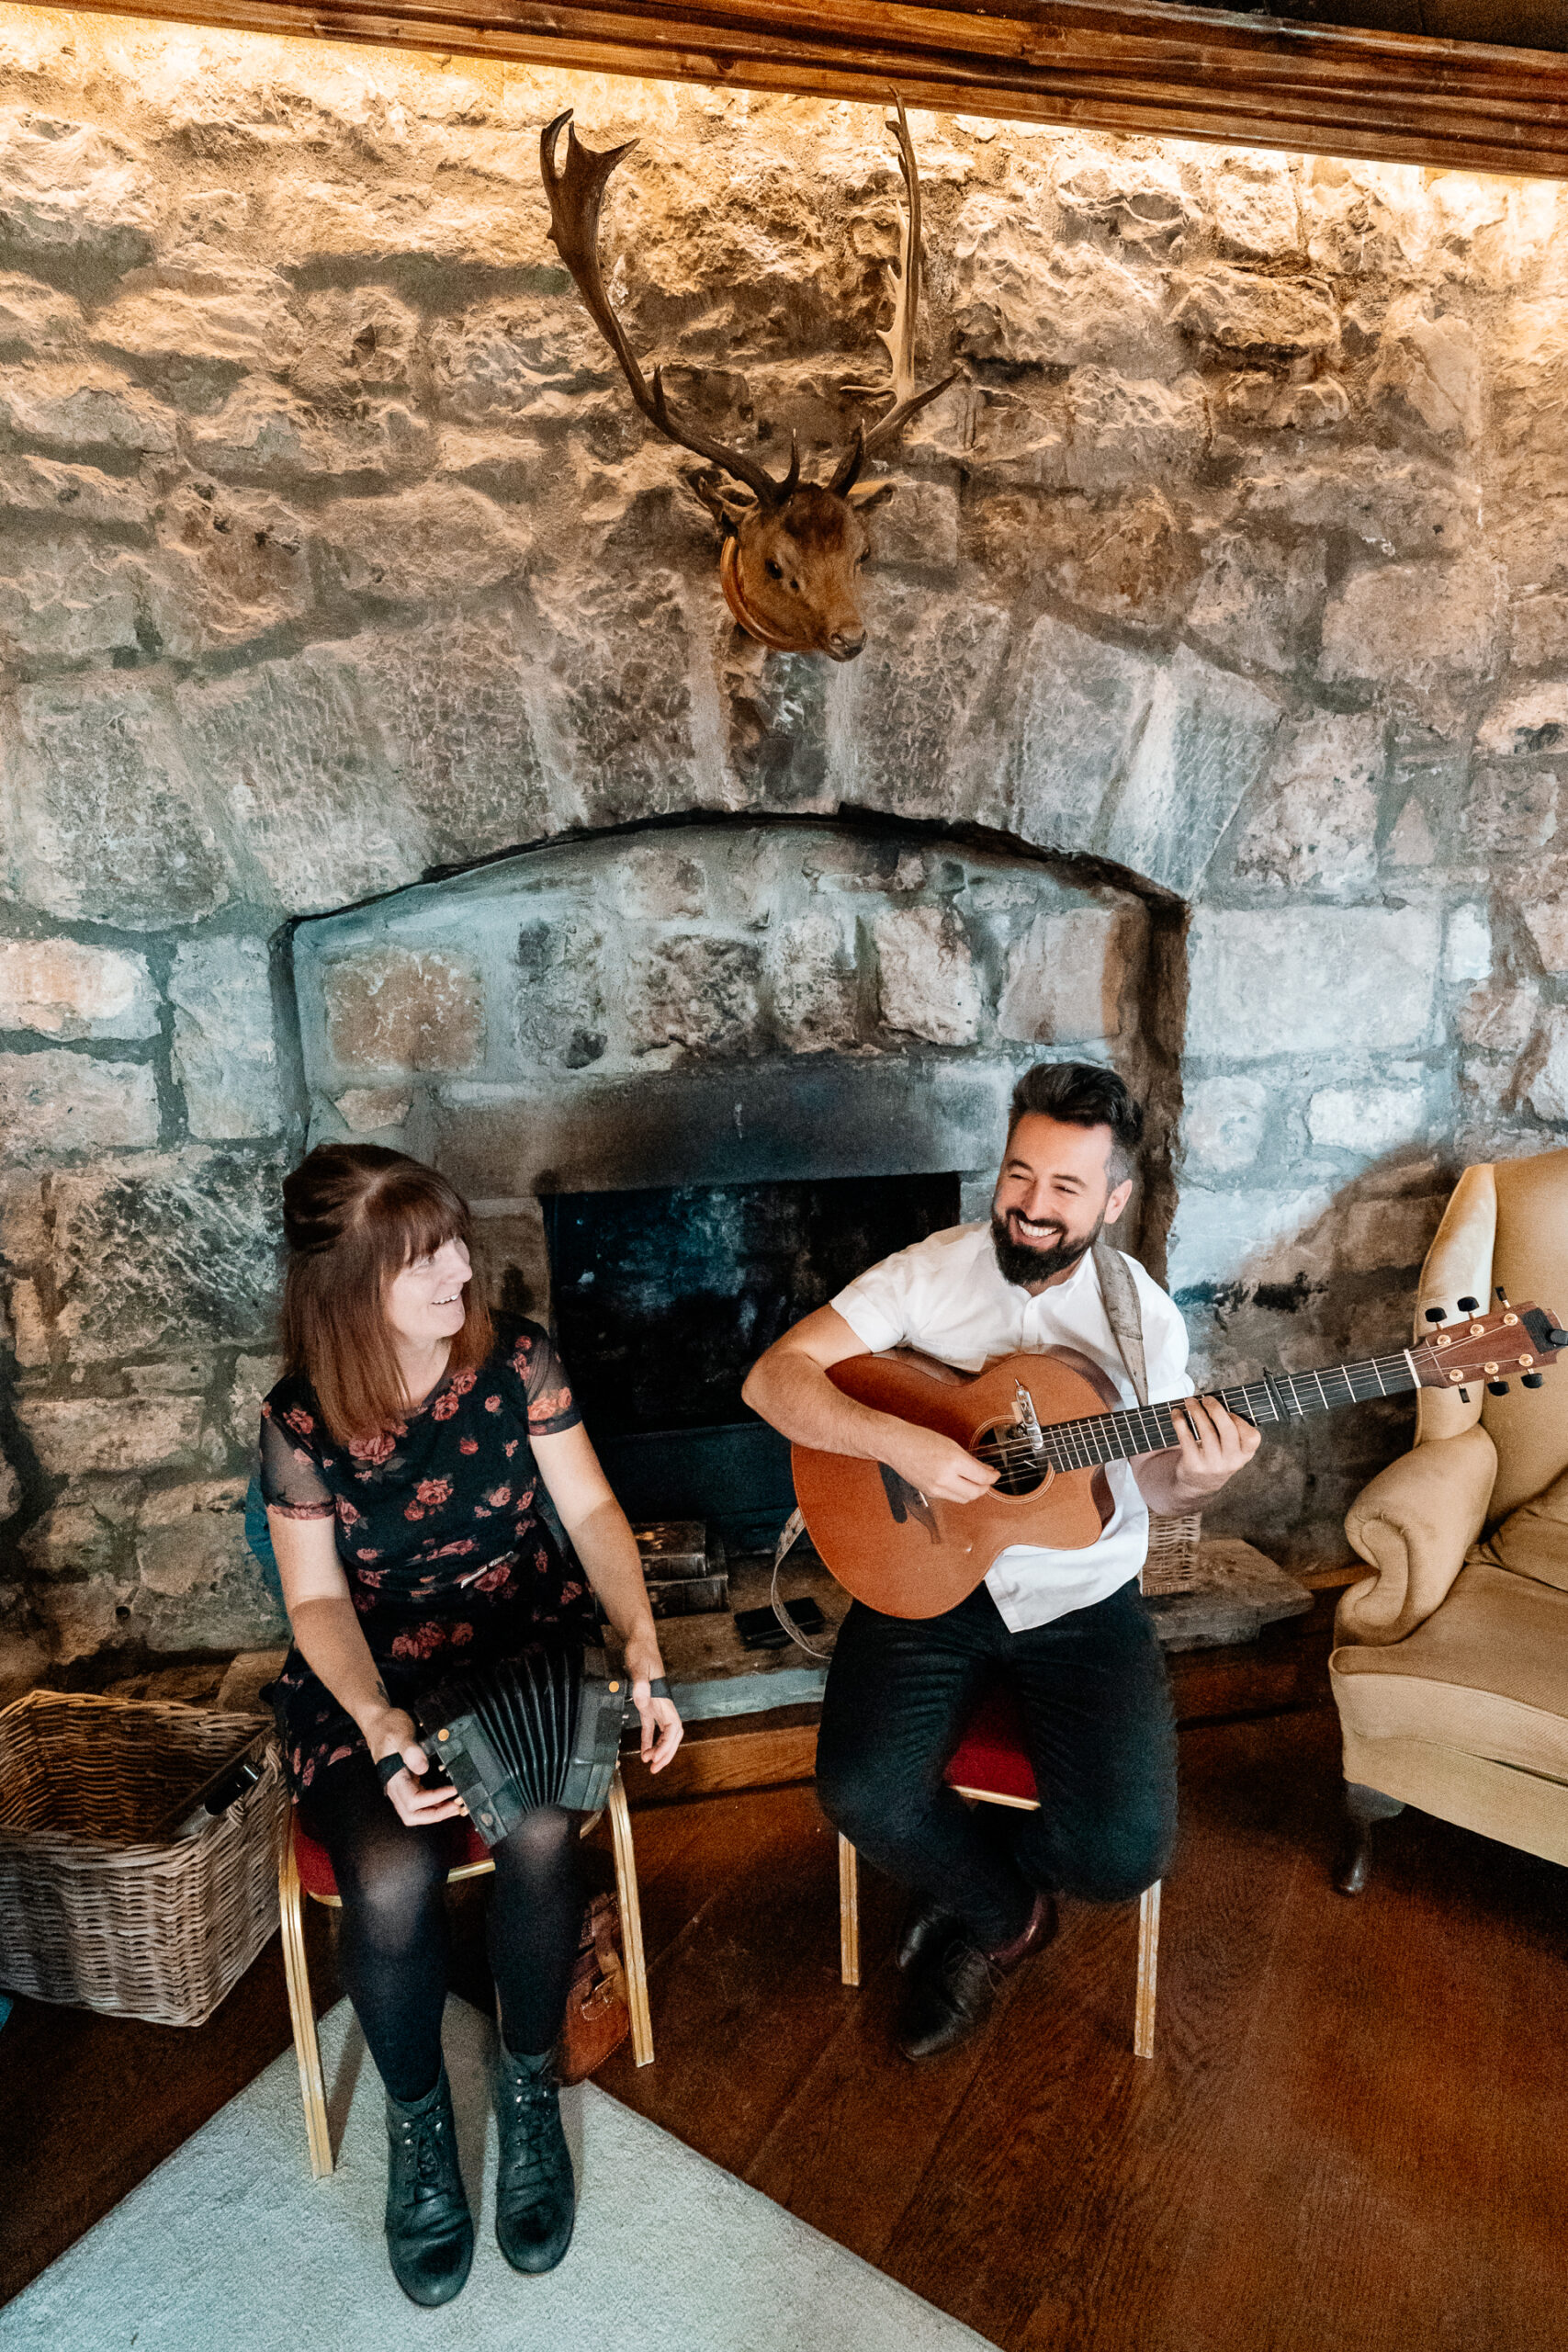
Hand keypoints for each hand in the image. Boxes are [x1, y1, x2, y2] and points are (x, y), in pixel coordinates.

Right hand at [368, 1707, 468, 1827]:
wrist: (378, 1721)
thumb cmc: (388, 1726)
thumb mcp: (400, 1734)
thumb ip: (410, 1751)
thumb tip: (422, 1768)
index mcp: (393, 1777)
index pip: (413, 1801)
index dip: (434, 1799)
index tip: (453, 1790)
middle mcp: (395, 1786)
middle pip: (412, 1814)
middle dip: (435, 1815)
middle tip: (456, 1806)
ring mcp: (400, 1785)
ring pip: (415, 1811)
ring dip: (435, 1812)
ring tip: (455, 1805)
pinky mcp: (406, 1782)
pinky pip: (419, 1800)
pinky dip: (433, 1803)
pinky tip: (446, 1798)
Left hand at [624, 1641, 683, 1772]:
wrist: (638, 1641)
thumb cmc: (642, 1651)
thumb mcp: (639, 1665)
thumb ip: (641, 1683)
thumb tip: (643, 1699)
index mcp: (664, 1699)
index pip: (674, 1728)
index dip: (668, 1745)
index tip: (657, 1757)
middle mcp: (663, 1704)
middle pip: (672, 1736)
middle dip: (666, 1754)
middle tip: (655, 1769)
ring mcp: (655, 1704)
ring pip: (663, 1734)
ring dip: (659, 1750)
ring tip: (649, 1763)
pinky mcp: (646, 1703)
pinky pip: (650, 1726)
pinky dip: (648, 1740)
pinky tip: (644, 1750)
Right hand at [881, 1421, 998, 1505]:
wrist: (896, 1444)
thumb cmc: (919, 1439)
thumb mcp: (950, 1444)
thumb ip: (969, 1460)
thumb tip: (984, 1471)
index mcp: (953, 1461)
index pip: (982, 1477)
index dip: (992, 1477)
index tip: (995, 1474)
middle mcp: (945, 1477)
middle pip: (974, 1493)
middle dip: (985, 1488)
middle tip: (988, 1480)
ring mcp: (935, 1488)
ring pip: (963, 1499)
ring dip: (973, 1492)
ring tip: (975, 1483)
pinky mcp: (929, 1493)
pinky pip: (951, 1497)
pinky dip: (959, 1492)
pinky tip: (959, 1483)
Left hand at [1167, 1394, 1260, 1499]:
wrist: (1199, 1483)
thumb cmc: (1217, 1455)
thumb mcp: (1232, 1449)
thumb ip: (1232, 1430)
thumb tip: (1216, 1400)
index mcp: (1245, 1455)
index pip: (1251, 1436)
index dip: (1239, 1420)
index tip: (1227, 1411)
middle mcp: (1231, 1462)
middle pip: (1227, 1430)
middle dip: (1216, 1409)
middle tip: (1206, 1399)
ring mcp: (1213, 1465)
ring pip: (1206, 1431)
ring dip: (1196, 1411)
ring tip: (1190, 1401)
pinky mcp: (1194, 1465)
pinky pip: (1186, 1438)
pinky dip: (1180, 1422)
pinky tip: (1176, 1413)